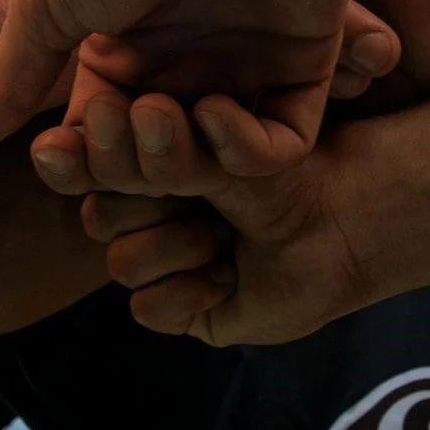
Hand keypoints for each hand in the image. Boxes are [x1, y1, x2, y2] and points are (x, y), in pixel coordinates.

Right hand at [0, 0, 360, 176]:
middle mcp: (185, 63)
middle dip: (127, 166)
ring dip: (181, 164)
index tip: (51, 151)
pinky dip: (248, 153)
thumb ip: (16, 70)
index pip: (100, 144)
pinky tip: (215, 114)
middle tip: (115, 120)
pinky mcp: (307, 57)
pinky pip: (285, 142)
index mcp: (122, 50)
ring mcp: (247, 62)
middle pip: (157, 165)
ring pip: (217, 166)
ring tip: (158, 114)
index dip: (76, 165)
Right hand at [81, 116, 378, 345]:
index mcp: (141, 153)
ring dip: (181, 246)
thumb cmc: (286, 165)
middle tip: (198, 187)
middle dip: (151, 200)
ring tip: (228, 233)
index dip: (95, 153)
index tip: (121, 120)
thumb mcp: (220, 139)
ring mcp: (163, 258)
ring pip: (121, 263)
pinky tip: (233, 275)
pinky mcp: (184, 308)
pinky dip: (194, 291)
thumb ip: (160, 134)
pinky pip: (149, 309)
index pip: (83, 161)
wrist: (345, 221)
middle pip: (97, 215)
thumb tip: (107, 120)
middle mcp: (144, 207)